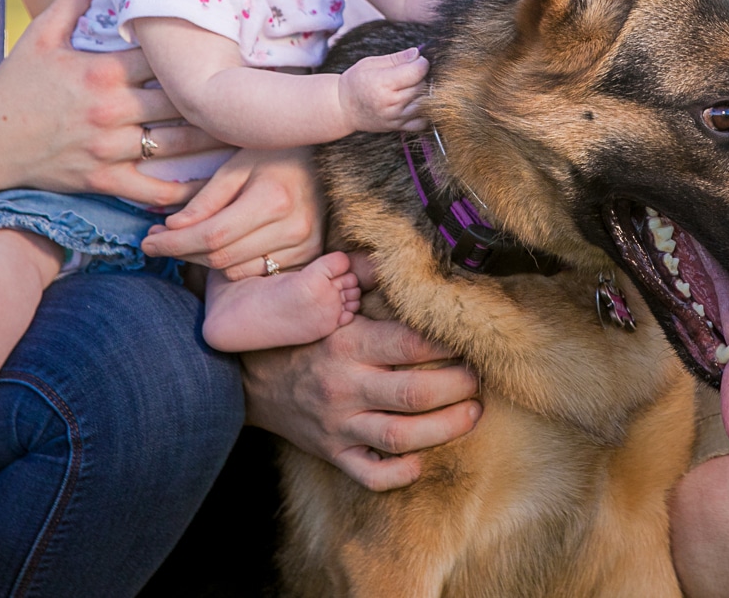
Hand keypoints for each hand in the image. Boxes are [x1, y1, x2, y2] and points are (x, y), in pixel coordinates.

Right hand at [0, 0, 228, 205]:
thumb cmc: (13, 85)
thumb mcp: (41, 34)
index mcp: (102, 71)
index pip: (166, 58)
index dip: (202, 53)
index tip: (237, 48)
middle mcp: (111, 110)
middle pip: (182, 100)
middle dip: (218, 96)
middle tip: (256, 90)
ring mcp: (109, 149)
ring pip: (179, 145)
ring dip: (216, 138)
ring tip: (249, 129)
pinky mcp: (104, 181)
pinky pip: (154, 188)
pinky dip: (186, 190)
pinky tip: (215, 184)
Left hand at [141, 147, 324, 278]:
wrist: (329, 160)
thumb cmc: (278, 153)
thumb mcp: (238, 163)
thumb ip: (206, 197)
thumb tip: (172, 228)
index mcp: (273, 199)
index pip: (212, 235)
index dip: (174, 243)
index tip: (148, 241)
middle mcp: (292, 228)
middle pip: (221, 257)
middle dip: (182, 252)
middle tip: (156, 241)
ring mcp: (304, 246)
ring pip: (236, 270)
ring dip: (204, 261)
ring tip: (184, 242)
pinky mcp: (308, 255)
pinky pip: (257, 272)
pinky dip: (231, 264)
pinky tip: (217, 247)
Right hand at [242, 279, 481, 490]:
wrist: (248, 378)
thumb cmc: (300, 336)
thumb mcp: (326, 304)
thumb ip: (364, 280)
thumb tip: (400, 253)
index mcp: (347, 345)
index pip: (409, 345)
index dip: (449, 344)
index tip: (470, 340)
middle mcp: (345, 387)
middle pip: (416, 394)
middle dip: (459, 387)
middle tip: (479, 379)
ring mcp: (339, 426)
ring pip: (402, 438)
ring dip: (447, 429)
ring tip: (472, 414)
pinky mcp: (333, 454)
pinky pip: (370, 475)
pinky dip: (400, 474)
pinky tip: (421, 459)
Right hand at [339, 48, 428, 133]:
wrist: (344, 108)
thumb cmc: (356, 82)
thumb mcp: (371, 63)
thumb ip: (397, 58)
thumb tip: (417, 53)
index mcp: (382, 83)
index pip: (417, 71)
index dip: (421, 62)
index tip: (417, 60)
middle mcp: (391, 102)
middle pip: (423, 86)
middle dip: (422, 77)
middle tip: (411, 73)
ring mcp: (395, 117)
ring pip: (425, 103)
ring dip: (423, 93)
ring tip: (411, 87)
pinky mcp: (399, 127)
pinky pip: (422, 122)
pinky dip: (423, 112)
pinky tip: (414, 103)